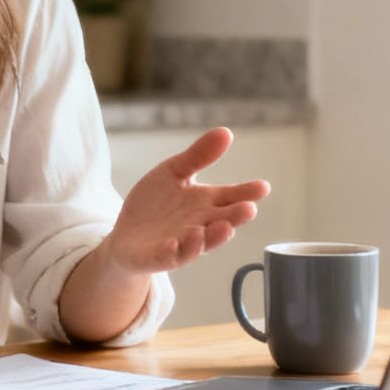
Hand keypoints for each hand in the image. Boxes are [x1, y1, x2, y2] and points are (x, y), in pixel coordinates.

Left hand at [102, 127, 267, 275]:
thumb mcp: (173, 172)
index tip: (263, 187)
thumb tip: (226, 132)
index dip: (246, 192)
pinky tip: (177, 243)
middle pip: (222, 221)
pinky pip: (170, 256)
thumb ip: (198, 156)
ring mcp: (181, 243)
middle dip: (235, 216)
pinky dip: (176, 251)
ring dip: (213, 237)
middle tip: (249, 209)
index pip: (231, 197)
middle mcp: (200, 225)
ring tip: (225, 227)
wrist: (126, 236)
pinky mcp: (160, 257)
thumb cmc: (155, 204)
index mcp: (205, 203)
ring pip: (201, 243)